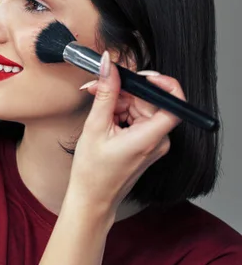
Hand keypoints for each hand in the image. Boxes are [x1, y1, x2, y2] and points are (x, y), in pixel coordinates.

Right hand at [67, 51, 184, 212]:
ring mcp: (154, 143)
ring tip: (96, 109)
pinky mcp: (146, 144)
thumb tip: (109, 66)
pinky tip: (103, 119)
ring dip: (118, 102)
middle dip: (124, 91)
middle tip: (97, 87)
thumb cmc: (92, 172)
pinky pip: (137, 119)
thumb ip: (105, 93)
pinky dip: (121, 114)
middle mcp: (158, 140)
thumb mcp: (95, 127)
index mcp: (150, 137)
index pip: (174, 102)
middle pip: (150, 101)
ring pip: (141, 108)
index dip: (161, 83)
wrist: (91, 198)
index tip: (140, 75)